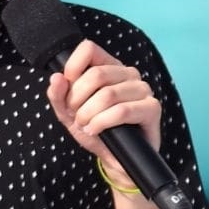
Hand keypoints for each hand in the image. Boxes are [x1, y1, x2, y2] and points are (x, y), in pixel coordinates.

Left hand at [46, 38, 161, 182]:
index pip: (89, 49)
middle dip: (77, 99)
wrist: (114, 159)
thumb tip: (56, 78)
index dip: (72, 68)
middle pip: (96, 74)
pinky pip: (122, 111)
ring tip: (86, 125)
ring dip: (88, 114)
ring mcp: (142, 89)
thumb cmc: (94, 130)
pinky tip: (96, 130)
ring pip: (108, 94)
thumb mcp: (68, 113)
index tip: (67, 89)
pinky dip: (102, 123)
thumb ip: (58, 95)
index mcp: (109, 67)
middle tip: (76, 116)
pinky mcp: (152, 108)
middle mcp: (128, 74)